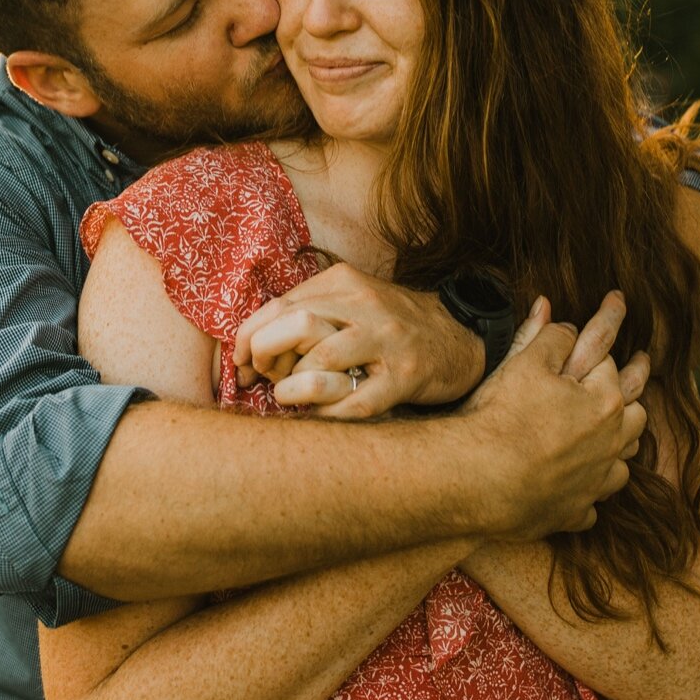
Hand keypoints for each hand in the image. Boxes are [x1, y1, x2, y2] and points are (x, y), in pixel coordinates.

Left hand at [232, 264, 484, 420]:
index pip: (278, 305)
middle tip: (264, 377)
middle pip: (295, 325)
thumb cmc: (389, 326)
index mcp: (343, 282)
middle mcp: (365, 306)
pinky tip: (319, 417)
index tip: (239, 362)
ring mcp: (387, 342)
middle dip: (265, 356)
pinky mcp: (405, 377)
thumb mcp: (348, 302)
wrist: (459, 338)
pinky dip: (326, 415)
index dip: (247, 337)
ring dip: (293, 388)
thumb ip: (304, 313)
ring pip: (321, 363)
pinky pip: (354, 403)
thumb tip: (246, 348)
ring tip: (291, 397)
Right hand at [465, 292, 648, 539]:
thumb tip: (560, 316)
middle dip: (633, 393)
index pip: (611, 362)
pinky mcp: (573, 511)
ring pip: (622, 462)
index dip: (609, 331)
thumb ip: (550, 336)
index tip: (618, 303)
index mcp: (604, 401)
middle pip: (634, 415)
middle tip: (639, 370)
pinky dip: (588, 493)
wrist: (478, 479)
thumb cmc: (502, 416)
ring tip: (617, 436)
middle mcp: (609, 444)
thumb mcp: (524, 362)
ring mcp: (594, 481)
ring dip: (619, 447)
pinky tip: (580, 490)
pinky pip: (592, 504)